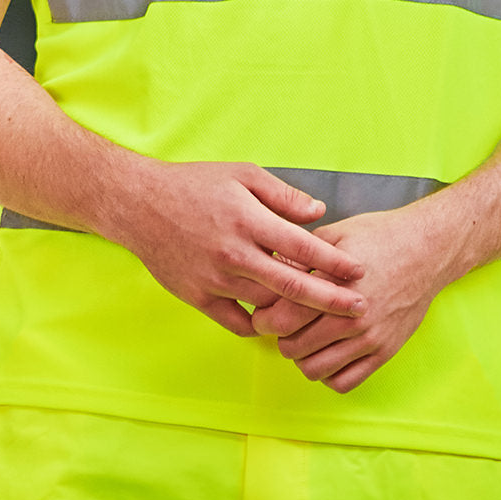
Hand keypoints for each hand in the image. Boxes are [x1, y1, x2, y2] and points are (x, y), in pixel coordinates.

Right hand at [112, 160, 366, 338]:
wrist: (139, 204)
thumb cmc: (195, 184)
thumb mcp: (243, 174)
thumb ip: (283, 195)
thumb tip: (319, 212)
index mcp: (249, 221)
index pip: (303, 248)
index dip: (335, 263)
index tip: (360, 272)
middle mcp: (234, 254)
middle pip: (293, 286)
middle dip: (332, 300)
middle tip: (361, 309)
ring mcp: (215, 280)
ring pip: (267, 306)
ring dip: (296, 313)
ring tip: (322, 316)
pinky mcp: (198, 297)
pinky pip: (236, 323)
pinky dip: (258, 325)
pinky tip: (274, 320)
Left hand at [251, 203, 444, 392]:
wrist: (427, 250)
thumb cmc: (380, 236)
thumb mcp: (335, 234)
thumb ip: (300, 254)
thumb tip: (270, 270)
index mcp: (334, 285)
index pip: (283, 318)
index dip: (264, 319)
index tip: (264, 313)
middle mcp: (351, 317)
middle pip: (294, 347)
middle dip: (281, 337)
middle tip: (284, 324)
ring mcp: (369, 338)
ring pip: (315, 369)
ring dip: (302, 358)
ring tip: (305, 339)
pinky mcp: (384, 351)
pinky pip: (345, 382)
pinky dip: (329, 374)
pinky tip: (328, 353)